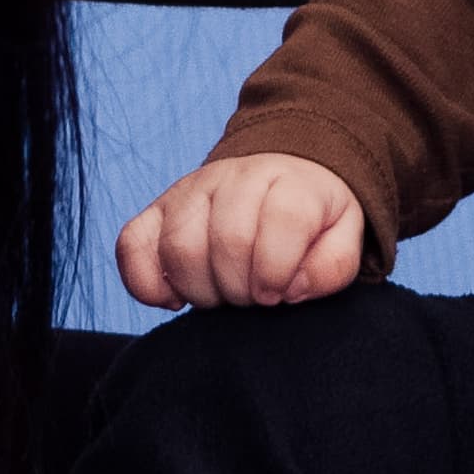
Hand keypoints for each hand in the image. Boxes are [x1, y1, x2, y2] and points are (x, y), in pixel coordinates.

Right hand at [116, 153, 367, 310]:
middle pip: (227, 241)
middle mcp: (234, 177)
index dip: (278, 272)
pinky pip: (131, 245)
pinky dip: (147, 283)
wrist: (279, 176)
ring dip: (202, 290)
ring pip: (178, 247)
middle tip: (253, 297)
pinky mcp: (156, 211)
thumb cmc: (312, 220)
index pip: (281, 221)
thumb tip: (290, 287)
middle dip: (242, 289)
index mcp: (288, 182)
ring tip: (222, 294)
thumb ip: (333, 265)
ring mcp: (189, 190)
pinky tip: (175, 296)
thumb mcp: (343, 237)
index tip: (278, 293)